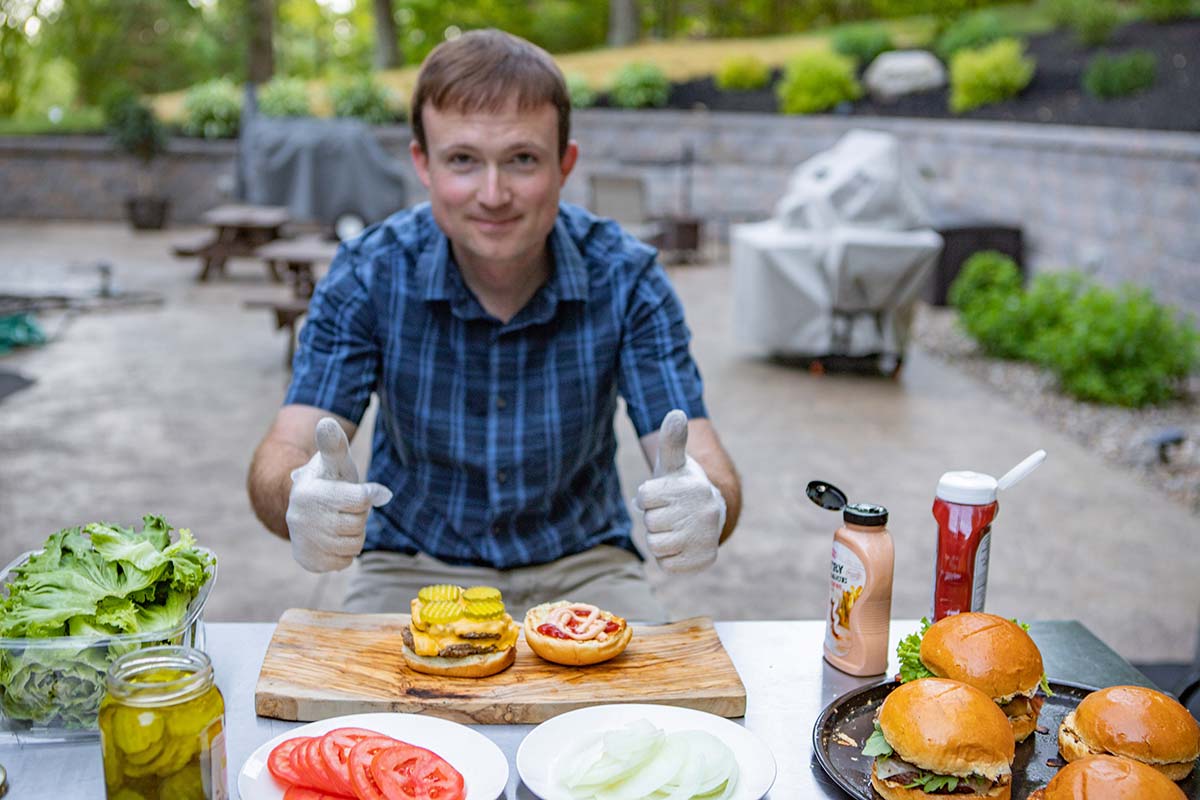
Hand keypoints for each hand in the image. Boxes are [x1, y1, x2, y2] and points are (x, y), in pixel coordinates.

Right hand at [286, 418, 392, 572]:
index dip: (368, 495)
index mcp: (310, 492)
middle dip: (358, 516)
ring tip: (339, 521)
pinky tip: (333, 538)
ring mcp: (303, 541)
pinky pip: (344, 562)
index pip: (360, 499)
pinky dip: (344, 553)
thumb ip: (334, 445)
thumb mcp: (333, 462)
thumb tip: (326, 423)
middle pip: (357, 525)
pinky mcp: (307, 560)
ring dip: (353, 535)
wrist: (301, 507)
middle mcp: (301, 518)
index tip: (370, 490)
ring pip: (353, 545)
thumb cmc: (327, 481)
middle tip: (346, 508)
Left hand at [635, 410, 725, 573]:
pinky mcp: (704, 560)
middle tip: (670, 513)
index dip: (648, 497)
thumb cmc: (681, 487)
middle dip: (655, 519)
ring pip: (656, 545)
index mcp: (692, 487)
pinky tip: (681, 545)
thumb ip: (672, 441)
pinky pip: (667, 565)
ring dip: (659, 539)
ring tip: (675, 528)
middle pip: (650, 523)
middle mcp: (703, 512)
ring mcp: (705, 537)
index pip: (644, 497)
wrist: (710, 513)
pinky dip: (669, 558)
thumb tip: (677, 412)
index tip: (662, 495)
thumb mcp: (673, 464)